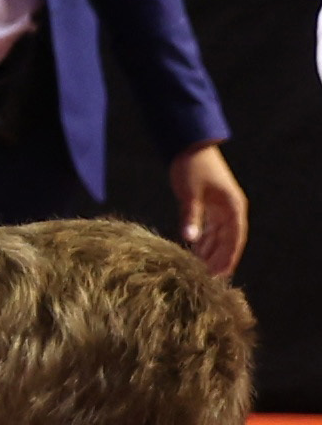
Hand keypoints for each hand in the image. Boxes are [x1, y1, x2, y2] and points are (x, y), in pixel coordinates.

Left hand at [166, 145, 245, 277]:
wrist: (188, 145)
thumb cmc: (191, 166)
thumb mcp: (189, 193)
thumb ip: (191, 216)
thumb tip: (190, 240)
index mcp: (233, 208)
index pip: (234, 240)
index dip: (228, 259)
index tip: (219, 276)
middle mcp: (231, 210)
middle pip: (227, 242)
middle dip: (218, 260)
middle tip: (205, 280)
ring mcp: (222, 208)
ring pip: (218, 237)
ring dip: (210, 253)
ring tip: (198, 271)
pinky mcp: (210, 206)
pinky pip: (210, 229)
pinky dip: (203, 242)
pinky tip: (193, 253)